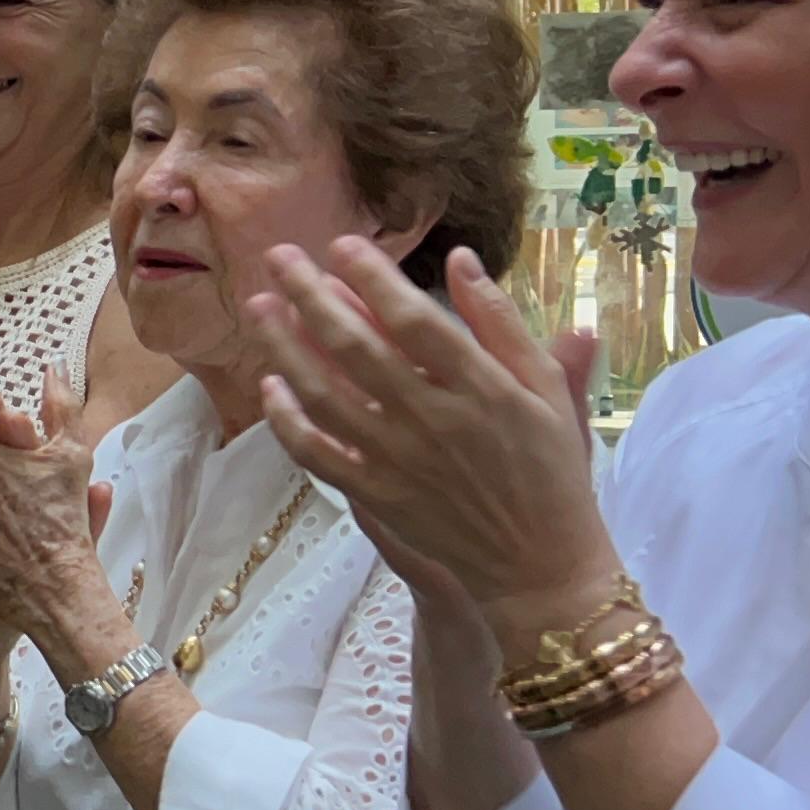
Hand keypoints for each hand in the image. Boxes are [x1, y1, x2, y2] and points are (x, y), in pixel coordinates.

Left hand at [250, 239, 619, 641]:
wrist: (540, 565)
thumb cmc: (551, 469)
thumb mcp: (547, 391)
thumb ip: (503, 325)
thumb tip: (462, 261)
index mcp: (483, 389)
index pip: (416, 322)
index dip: (374, 279)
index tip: (342, 244)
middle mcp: (434, 421)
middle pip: (357, 349)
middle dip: (311, 296)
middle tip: (279, 256)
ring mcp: (398, 461)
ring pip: (326, 396)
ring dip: (284, 348)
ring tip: (259, 306)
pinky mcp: (375, 496)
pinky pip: (318, 454)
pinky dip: (288, 420)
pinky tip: (269, 385)